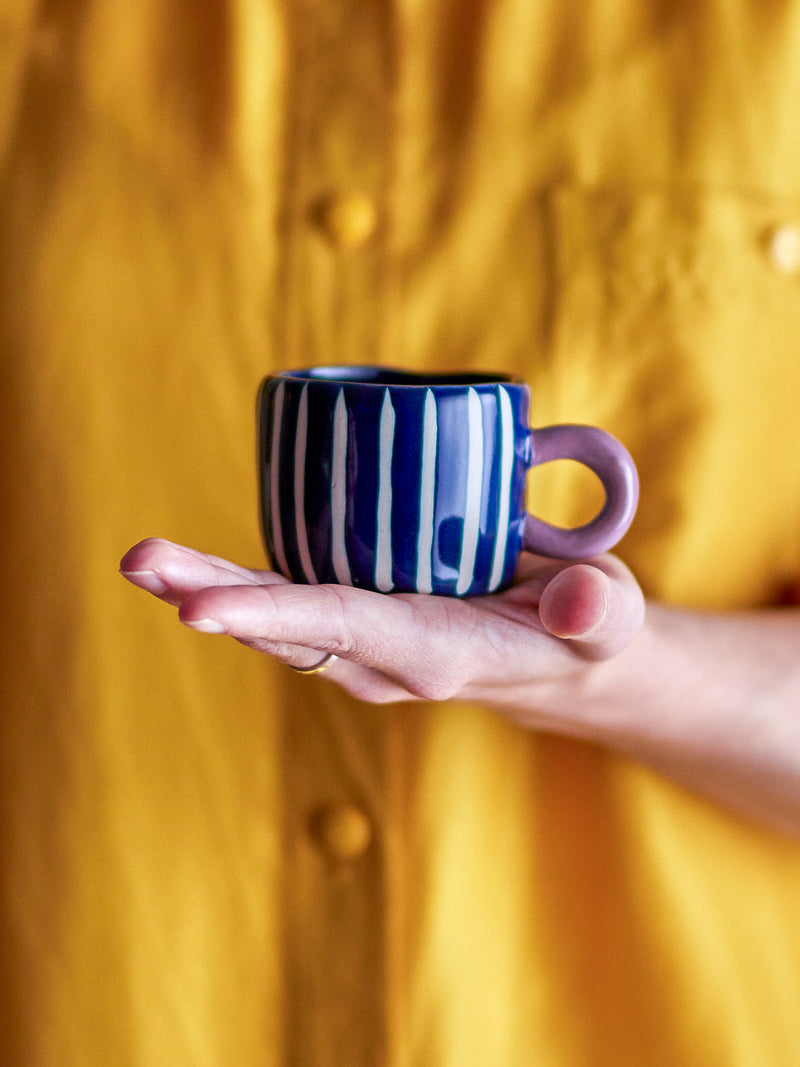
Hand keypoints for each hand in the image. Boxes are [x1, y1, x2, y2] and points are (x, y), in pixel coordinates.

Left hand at [120, 537, 799, 834]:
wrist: (566, 662)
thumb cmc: (587, 633)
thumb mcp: (608, 621)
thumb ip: (598, 613)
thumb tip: (576, 603)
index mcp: (435, 654)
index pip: (344, 627)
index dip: (273, 612)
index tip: (199, 609)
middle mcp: (385, 656)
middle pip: (289, 625)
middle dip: (213, 597)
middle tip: (142, 562)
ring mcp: (366, 642)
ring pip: (278, 615)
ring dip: (208, 588)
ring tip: (144, 559)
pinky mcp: (362, 616)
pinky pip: (292, 599)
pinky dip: (239, 581)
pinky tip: (192, 562)